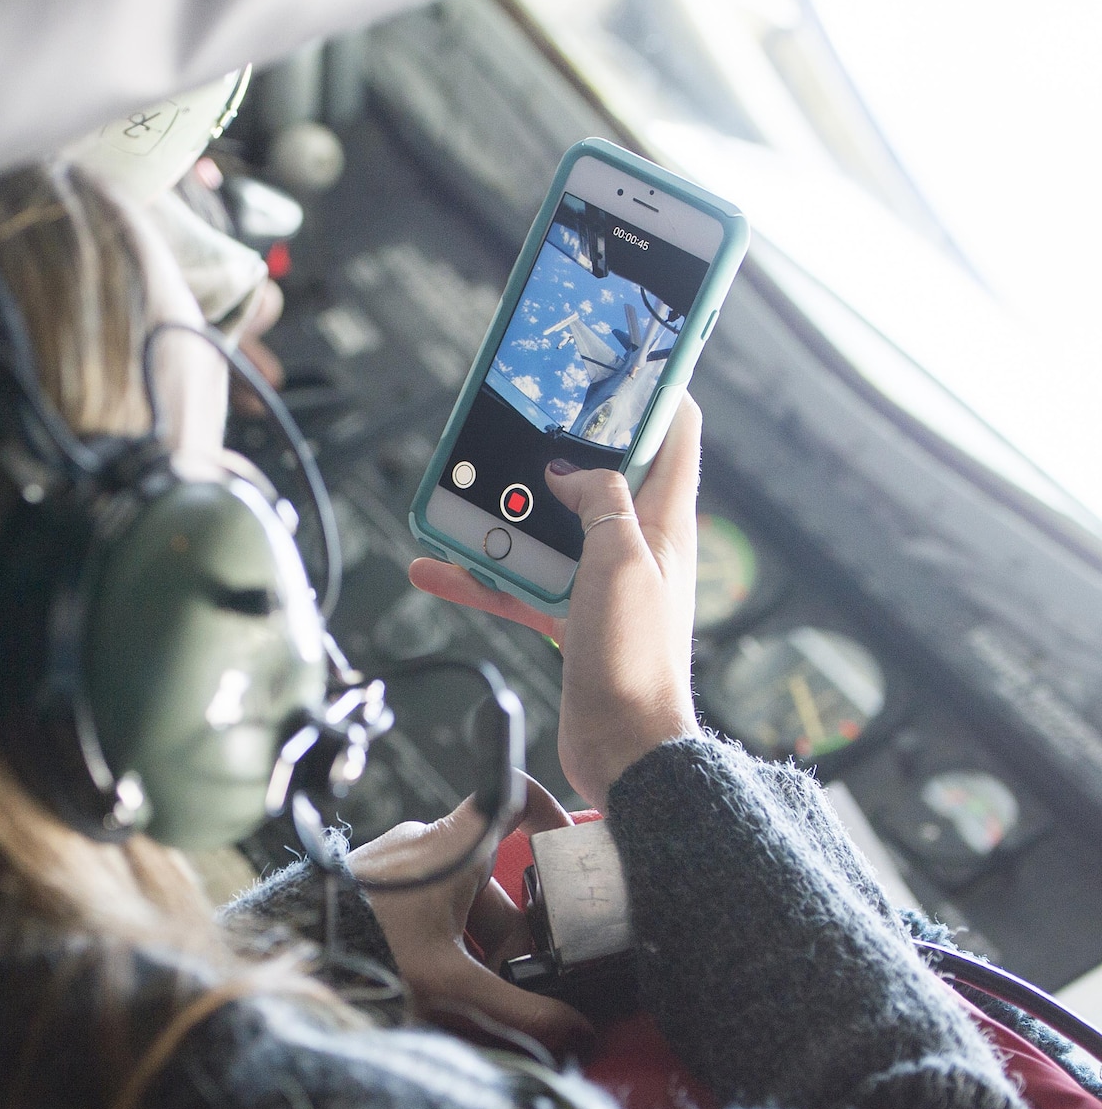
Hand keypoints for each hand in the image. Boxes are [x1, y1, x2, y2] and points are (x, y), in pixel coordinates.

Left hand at [350, 776, 592, 1055]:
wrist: (288, 950)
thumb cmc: (369, 949)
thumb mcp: (453, 985)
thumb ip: (522, 1011)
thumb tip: (578, 1030)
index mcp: (458, 845)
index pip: (516, 797)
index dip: (550, 814)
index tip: (568, 849)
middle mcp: (430, 842)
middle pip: (496, 884)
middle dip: (510, 942)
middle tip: (509, 989)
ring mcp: (400, 862)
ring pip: (462, 905)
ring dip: (475, 951)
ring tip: (464, 1001)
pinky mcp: (376, 886)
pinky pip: (427, 910)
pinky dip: (441, 946)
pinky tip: (433, 990)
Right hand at [407, 395, 704, 804]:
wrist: (624, 747)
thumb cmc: (635, 655)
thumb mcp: (622, 557)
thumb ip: (600, 501)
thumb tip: (571, 472)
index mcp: (663, 522)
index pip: (674, 436)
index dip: (655, 392)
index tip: (621, 362)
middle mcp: (636, 545)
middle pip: (599, 477)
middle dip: (557, 448)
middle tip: (520, 418)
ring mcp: (601, 583)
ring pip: (547, 530)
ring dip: (501, 515)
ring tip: (461, 494)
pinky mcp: (570, 618)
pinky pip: (518, 584)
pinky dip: (480, 576)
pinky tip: (434, 568)